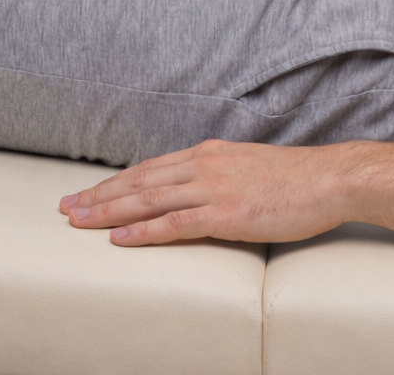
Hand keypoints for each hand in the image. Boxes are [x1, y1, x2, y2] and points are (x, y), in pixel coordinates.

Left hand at [60, 138, 347, 246]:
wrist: (328, 179)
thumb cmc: (292, 179)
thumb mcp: (244, 167)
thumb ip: (215, 175)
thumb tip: (191, 190)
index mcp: (208, 154)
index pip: (150, 169)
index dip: (115, 182)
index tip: (87, 192)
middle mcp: (204, 165)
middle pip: (140, 182)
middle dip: (100, 195)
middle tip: (65, 207)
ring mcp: (214, 189)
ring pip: (149, 200)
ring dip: (109, 212)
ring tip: (79, 221)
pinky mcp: (226, 214)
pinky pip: (176, 224)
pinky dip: (144, 231)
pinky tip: (120, 239)